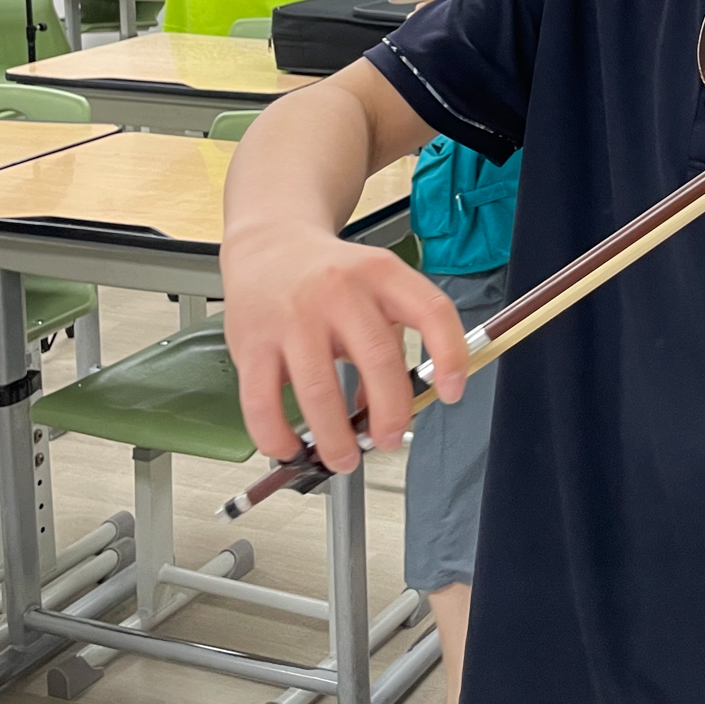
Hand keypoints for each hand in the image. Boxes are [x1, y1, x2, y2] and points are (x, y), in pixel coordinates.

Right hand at [221, 223, 470, 472]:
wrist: (269, 245)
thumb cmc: (330, 276)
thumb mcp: (375, 289)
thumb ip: (389, 341)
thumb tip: (386, 411)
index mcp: (381, 274)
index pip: (431, 311)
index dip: (450, 354)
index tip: (453, 392)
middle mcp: (339, 290)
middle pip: (378, 360)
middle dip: (390, 414)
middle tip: (389, 440)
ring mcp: (292, 316)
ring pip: (319, 392)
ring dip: (334, 439)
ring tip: (343, 459)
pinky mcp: (251, 342)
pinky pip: (262, 403)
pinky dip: (277, 437)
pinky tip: (290, 448)